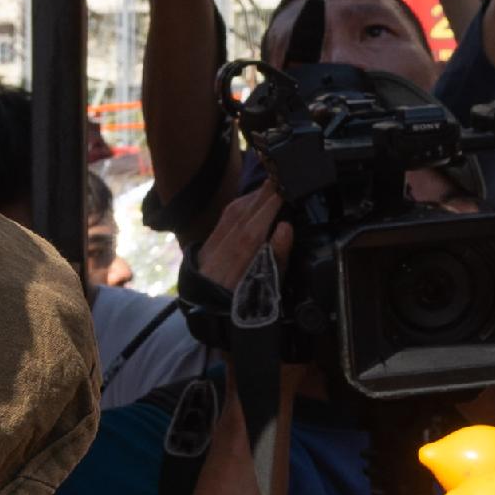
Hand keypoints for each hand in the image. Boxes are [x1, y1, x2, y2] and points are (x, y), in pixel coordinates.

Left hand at [198, 170, 288, 301]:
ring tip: (272, 183)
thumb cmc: (242, 307)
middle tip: (284, 174)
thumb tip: (286, 228)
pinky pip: (225, 218)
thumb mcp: (265, 290)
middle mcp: (224, 248)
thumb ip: (275, 259)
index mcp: (239, 260)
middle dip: (265, 193)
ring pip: (235, 212)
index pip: (257, 223)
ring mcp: (213, 244)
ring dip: (254, 195)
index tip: (288, 186)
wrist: (206, 319)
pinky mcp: (207, 244)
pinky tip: (252, 200)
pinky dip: (241, 205)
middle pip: (246, 213)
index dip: (271, 203)